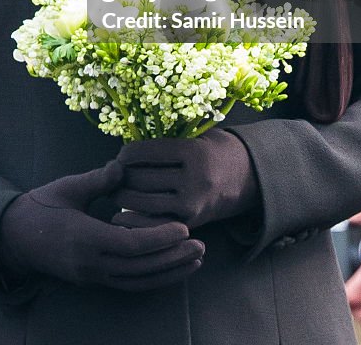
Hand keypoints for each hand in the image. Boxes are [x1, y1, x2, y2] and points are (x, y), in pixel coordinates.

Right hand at [0, 160, 203, 291]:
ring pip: (137, 281)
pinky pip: (129, 284)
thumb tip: (122, 167)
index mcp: (85, 239)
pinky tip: (171, 270)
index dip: (159, 238)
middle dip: (173, 258)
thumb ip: (97, 180)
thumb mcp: (67, 187)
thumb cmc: (41, 207)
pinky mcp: (94, 280)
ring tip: (196, 261)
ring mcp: (92, 276)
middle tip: (202, 246)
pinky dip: (153, 279)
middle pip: (140, 268)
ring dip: (169, 272)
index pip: (131, 245)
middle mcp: (91, 264)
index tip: (183, 227)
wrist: (14, 238)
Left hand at [112, 130, 258, 228]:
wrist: (248, 177)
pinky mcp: (191, 223)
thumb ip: (168, 143)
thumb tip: (129, 150)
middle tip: (112, 174)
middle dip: (121, 177)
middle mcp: (193, 179)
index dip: (127, 154)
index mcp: (193, 152)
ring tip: (114, 191)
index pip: (147, 152)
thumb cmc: (216, 150)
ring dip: (123, 197)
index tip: (120, 155)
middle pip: (142, 178)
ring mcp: (192, 205)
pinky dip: (136, 220)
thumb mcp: (197, 137)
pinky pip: (155, 222)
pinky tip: (122, 215)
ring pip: (144, 202)